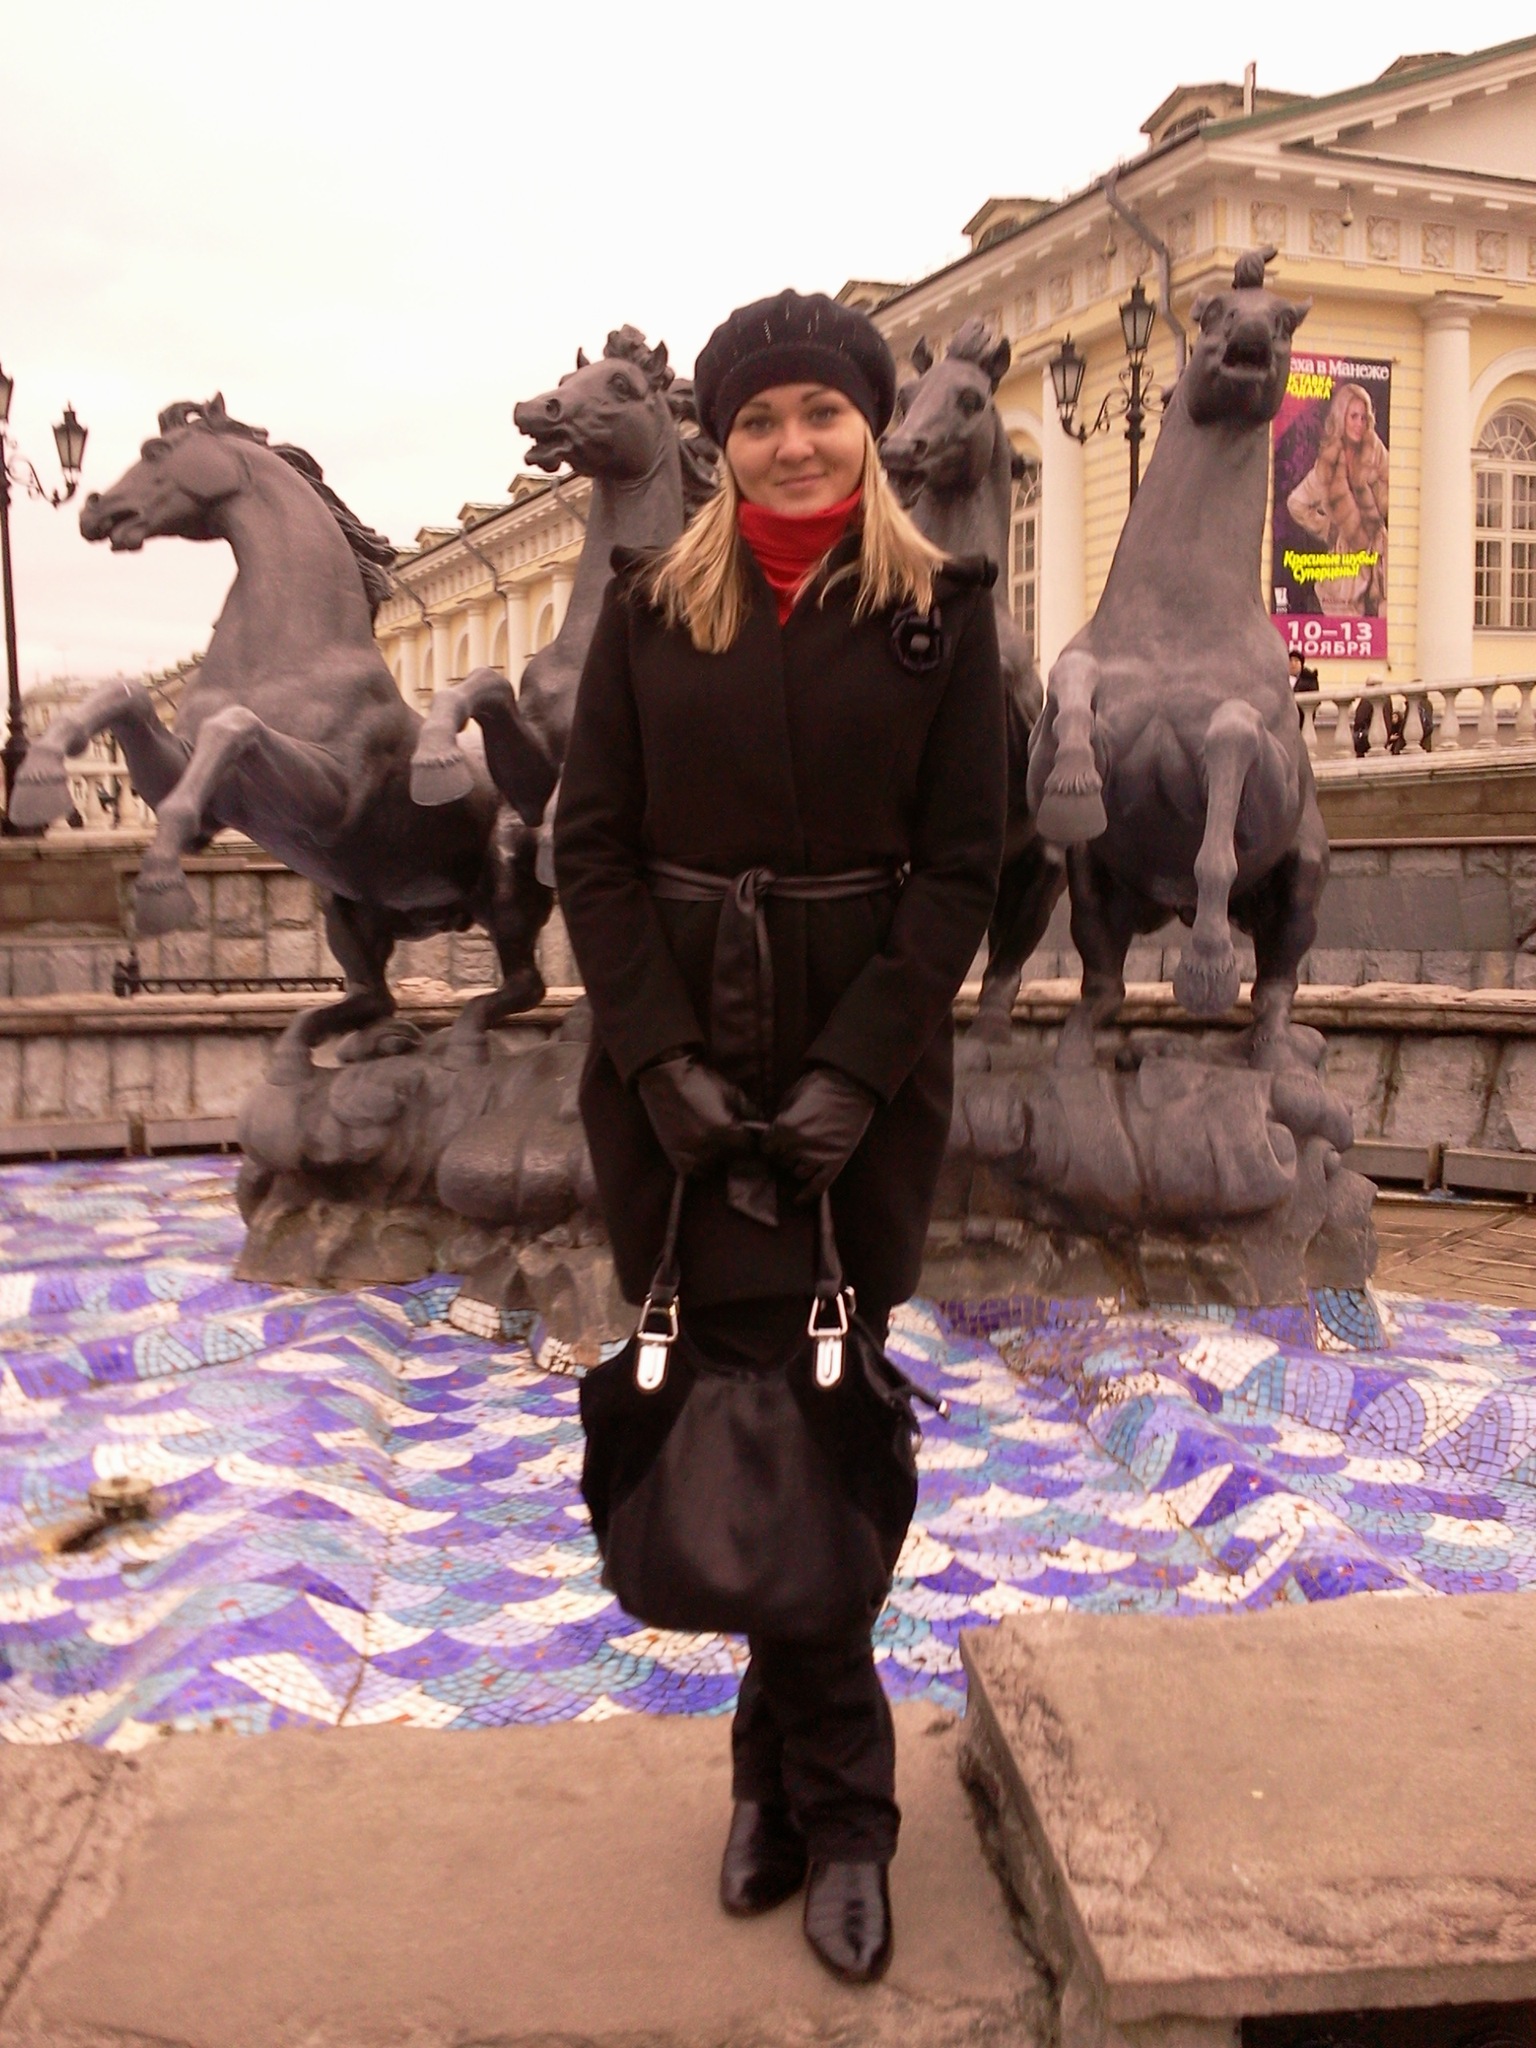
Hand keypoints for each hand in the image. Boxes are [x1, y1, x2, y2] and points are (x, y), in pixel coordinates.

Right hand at [636, 1052, 754, 1177]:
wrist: (664, 1081)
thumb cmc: (700, 1082)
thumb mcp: (730, 1092)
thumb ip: (749, 1111)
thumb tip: (761, 1126)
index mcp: (726, 1131)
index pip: (749, 1148)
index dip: (750, 1142)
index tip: (747, 1136)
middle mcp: (710, 1147)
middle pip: (733, 1159)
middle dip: (734, 1149)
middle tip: (727, 1136)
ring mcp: (691, 1156)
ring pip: (715, 1167)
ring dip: (717, 1159)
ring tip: (711, 1141)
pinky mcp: (676, 1159)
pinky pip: (695, 1171)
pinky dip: (699, 1163)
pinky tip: (699, 1149)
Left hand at [764, 1065, 877, 1201]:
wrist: (852, 1084)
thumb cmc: (820, 1086)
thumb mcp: (791, 1096)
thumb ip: (780, 1117)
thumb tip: (772, 1132)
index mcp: (785, 1127)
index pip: (766, 1147)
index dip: (769, 1144)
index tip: (773, 1142)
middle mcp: (798, 1145)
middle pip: (781, 1160)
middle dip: (783, 1153)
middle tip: (790, 1145)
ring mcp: (818, 1156)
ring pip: (797, 1173)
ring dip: (796, 1166)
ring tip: (802, 1156)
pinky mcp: (836, 1162)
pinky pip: (818, 1186)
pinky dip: (808, 1195)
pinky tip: (799, 1200)